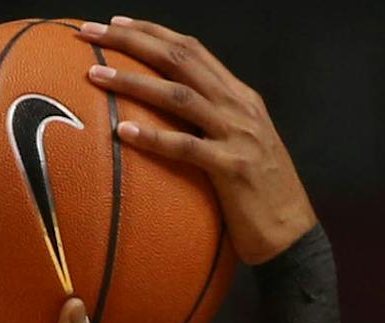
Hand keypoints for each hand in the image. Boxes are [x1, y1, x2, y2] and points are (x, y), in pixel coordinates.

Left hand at [82, 19, 315, 264]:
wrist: (294, 237)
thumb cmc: (261, 197)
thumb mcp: (241, 145)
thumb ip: (213, 123)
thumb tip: (168, 114)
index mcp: (241, 98)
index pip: (193, 51)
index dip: (152, 32)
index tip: (115, 24)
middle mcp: (240, 108)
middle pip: (180, 60)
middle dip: (132, 41)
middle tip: (91, 33)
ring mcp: (238, 136)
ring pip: (179, 96)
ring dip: (133, 81)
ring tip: (96, 75)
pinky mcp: (233, 170)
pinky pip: (186, 148)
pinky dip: (153, 138)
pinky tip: (122, 132)